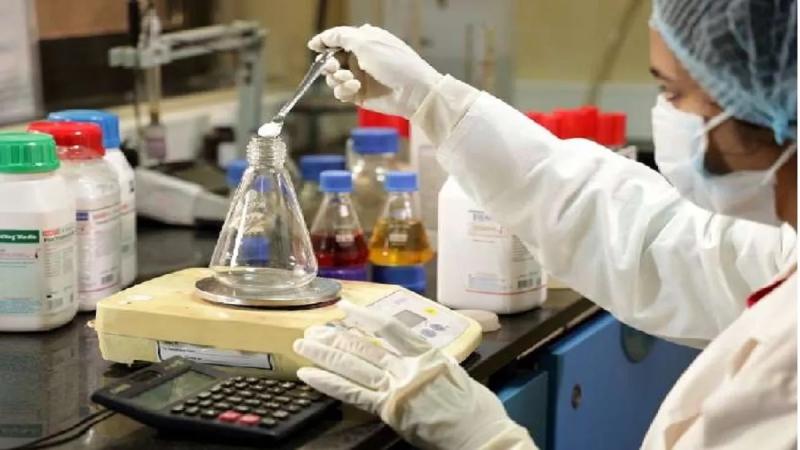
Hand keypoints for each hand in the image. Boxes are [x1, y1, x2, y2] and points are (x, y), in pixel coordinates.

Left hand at [293, 301, 523, 449]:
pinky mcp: (388, 410)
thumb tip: (420, 356)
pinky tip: (308, 375)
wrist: (481, 434)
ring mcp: (396, 388)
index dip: (364, 315)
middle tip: (312, 329)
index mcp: (427, 354)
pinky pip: (352, 394)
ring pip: (353, 365)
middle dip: (335, 337)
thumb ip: (433, 362)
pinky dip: (328, 383)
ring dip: (325, 354)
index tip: (345, 306)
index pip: (390, 327)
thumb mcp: (457, 373)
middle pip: (364, 346)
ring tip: (303, 345)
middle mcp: (408, 366)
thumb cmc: (476, 408)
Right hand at [309, 25, 442, 117]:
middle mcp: (360, 58)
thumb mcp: (367, 42)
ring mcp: (359, 77)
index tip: (313, 46)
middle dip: (329, 63)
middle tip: (333, 67)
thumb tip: (324, 37)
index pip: (338, 39)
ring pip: (333, 78)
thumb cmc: (394, 63)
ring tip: (349, 79)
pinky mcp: (359, 95)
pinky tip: (354, 88)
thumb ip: (342, 37)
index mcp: (364, 41)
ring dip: (337, 78)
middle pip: (332, 60)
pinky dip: (343, 90)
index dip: (324, 42)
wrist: (413, 91)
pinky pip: (341, 92)